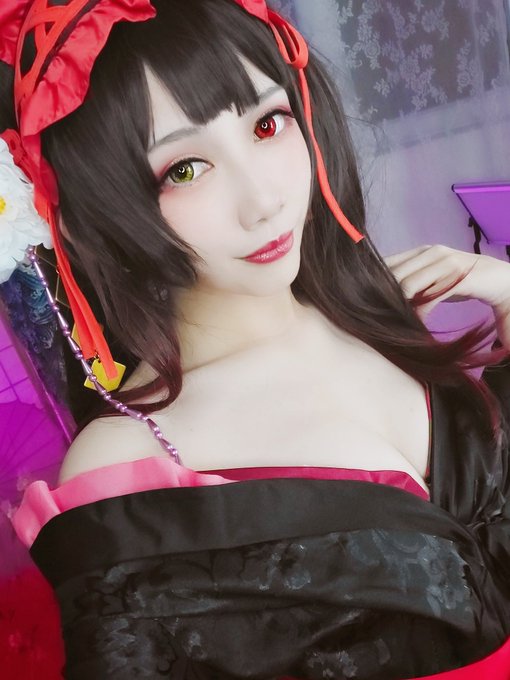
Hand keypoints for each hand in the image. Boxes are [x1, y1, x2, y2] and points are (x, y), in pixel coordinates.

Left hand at [384, 245, 509, 347]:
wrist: (506, 282)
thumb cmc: (465, 283)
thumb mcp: (433, 280)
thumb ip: (412, 282)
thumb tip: (382, 294)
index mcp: (422, 251)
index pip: (385, 263)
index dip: (374, 284)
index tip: (370, 304)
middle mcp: (432, 253)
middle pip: (392, 275)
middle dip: (384, 298)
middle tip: (382, 319)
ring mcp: (446, 263)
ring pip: (407, 286)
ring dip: (400, 307)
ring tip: (399, 323)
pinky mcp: (459, 277)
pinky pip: (429, 297)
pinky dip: (419, 313)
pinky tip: (419, 325)